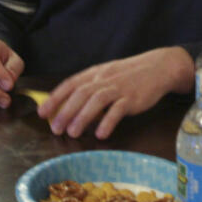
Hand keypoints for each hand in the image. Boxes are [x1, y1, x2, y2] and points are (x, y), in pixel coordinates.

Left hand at [37, 47, 193, 139]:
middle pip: (81, 93)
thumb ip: (90, 89)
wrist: (158, 68)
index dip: (55, 98)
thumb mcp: (107, 77)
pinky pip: (118, 109)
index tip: (42, 112)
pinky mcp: (133, 98)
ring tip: (72, 132)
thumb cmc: (129, 76)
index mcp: (95, 73)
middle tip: (54, 128)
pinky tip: (101, 134)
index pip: (70, 84)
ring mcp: (119, 88)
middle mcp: (104, 79)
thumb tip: (69, 109)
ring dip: (82, 117)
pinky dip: (108, 121)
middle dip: (65, 111)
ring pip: (97, 100)